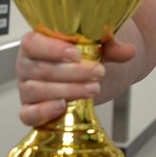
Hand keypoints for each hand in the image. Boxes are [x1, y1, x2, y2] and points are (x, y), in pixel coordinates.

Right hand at [14, 30, 136, 126]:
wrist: (85, 76)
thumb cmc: (82, 55)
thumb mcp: (97, 45)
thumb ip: (110, 45)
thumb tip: (129, 51)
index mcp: (35, 42)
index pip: (32, 43)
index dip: (52, 49)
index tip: (76, 54)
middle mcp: (26, 64)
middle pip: (41, 69)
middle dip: (72, 72)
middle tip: (97, 72)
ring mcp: (26, 88)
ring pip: (38, 90)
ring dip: (68, 90)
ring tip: (93, 88)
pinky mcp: (29, 110)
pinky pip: (28, 114)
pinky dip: (43, 112)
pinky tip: (63, 106)